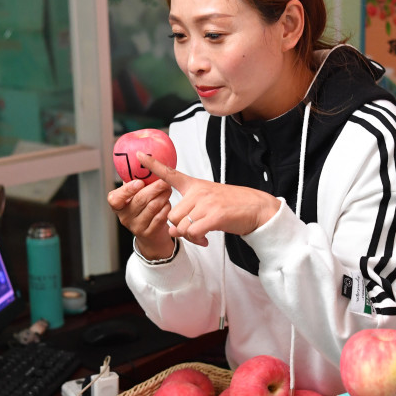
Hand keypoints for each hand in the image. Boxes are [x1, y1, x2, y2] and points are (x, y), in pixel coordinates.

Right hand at [107, 177, 174, 259]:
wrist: (150, 232)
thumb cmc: (142, 206)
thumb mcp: (135, 193)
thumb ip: (136, 179)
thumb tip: (144, 157)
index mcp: (117, 205)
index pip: (115, 199)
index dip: (127, 190)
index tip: (139, 182)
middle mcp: (124, 217)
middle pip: (140, 200)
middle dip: (154, 188)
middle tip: (165, 180)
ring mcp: (136, 227)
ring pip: (152, 207)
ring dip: (163, 196)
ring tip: (168, 189)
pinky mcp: (149, 233)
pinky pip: (161, 216)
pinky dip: (166, 207)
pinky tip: (168, 202)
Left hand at [137, 151, 280, 245]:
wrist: (256, 209)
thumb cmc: (231, 205)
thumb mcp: (209, 197)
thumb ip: (189, 210)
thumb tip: (172, 229)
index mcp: (195, 185)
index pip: (170, 173)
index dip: (153, 165)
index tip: (139, 155)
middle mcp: (198, 192)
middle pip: (172, 214)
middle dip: (179, 228)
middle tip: (192, 233)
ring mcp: (207, 203)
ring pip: (180, 226)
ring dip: (188, 236)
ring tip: (200, 236)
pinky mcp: (215, 216)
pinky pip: (193, 232)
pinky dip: (196, 239)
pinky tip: (204, 239)